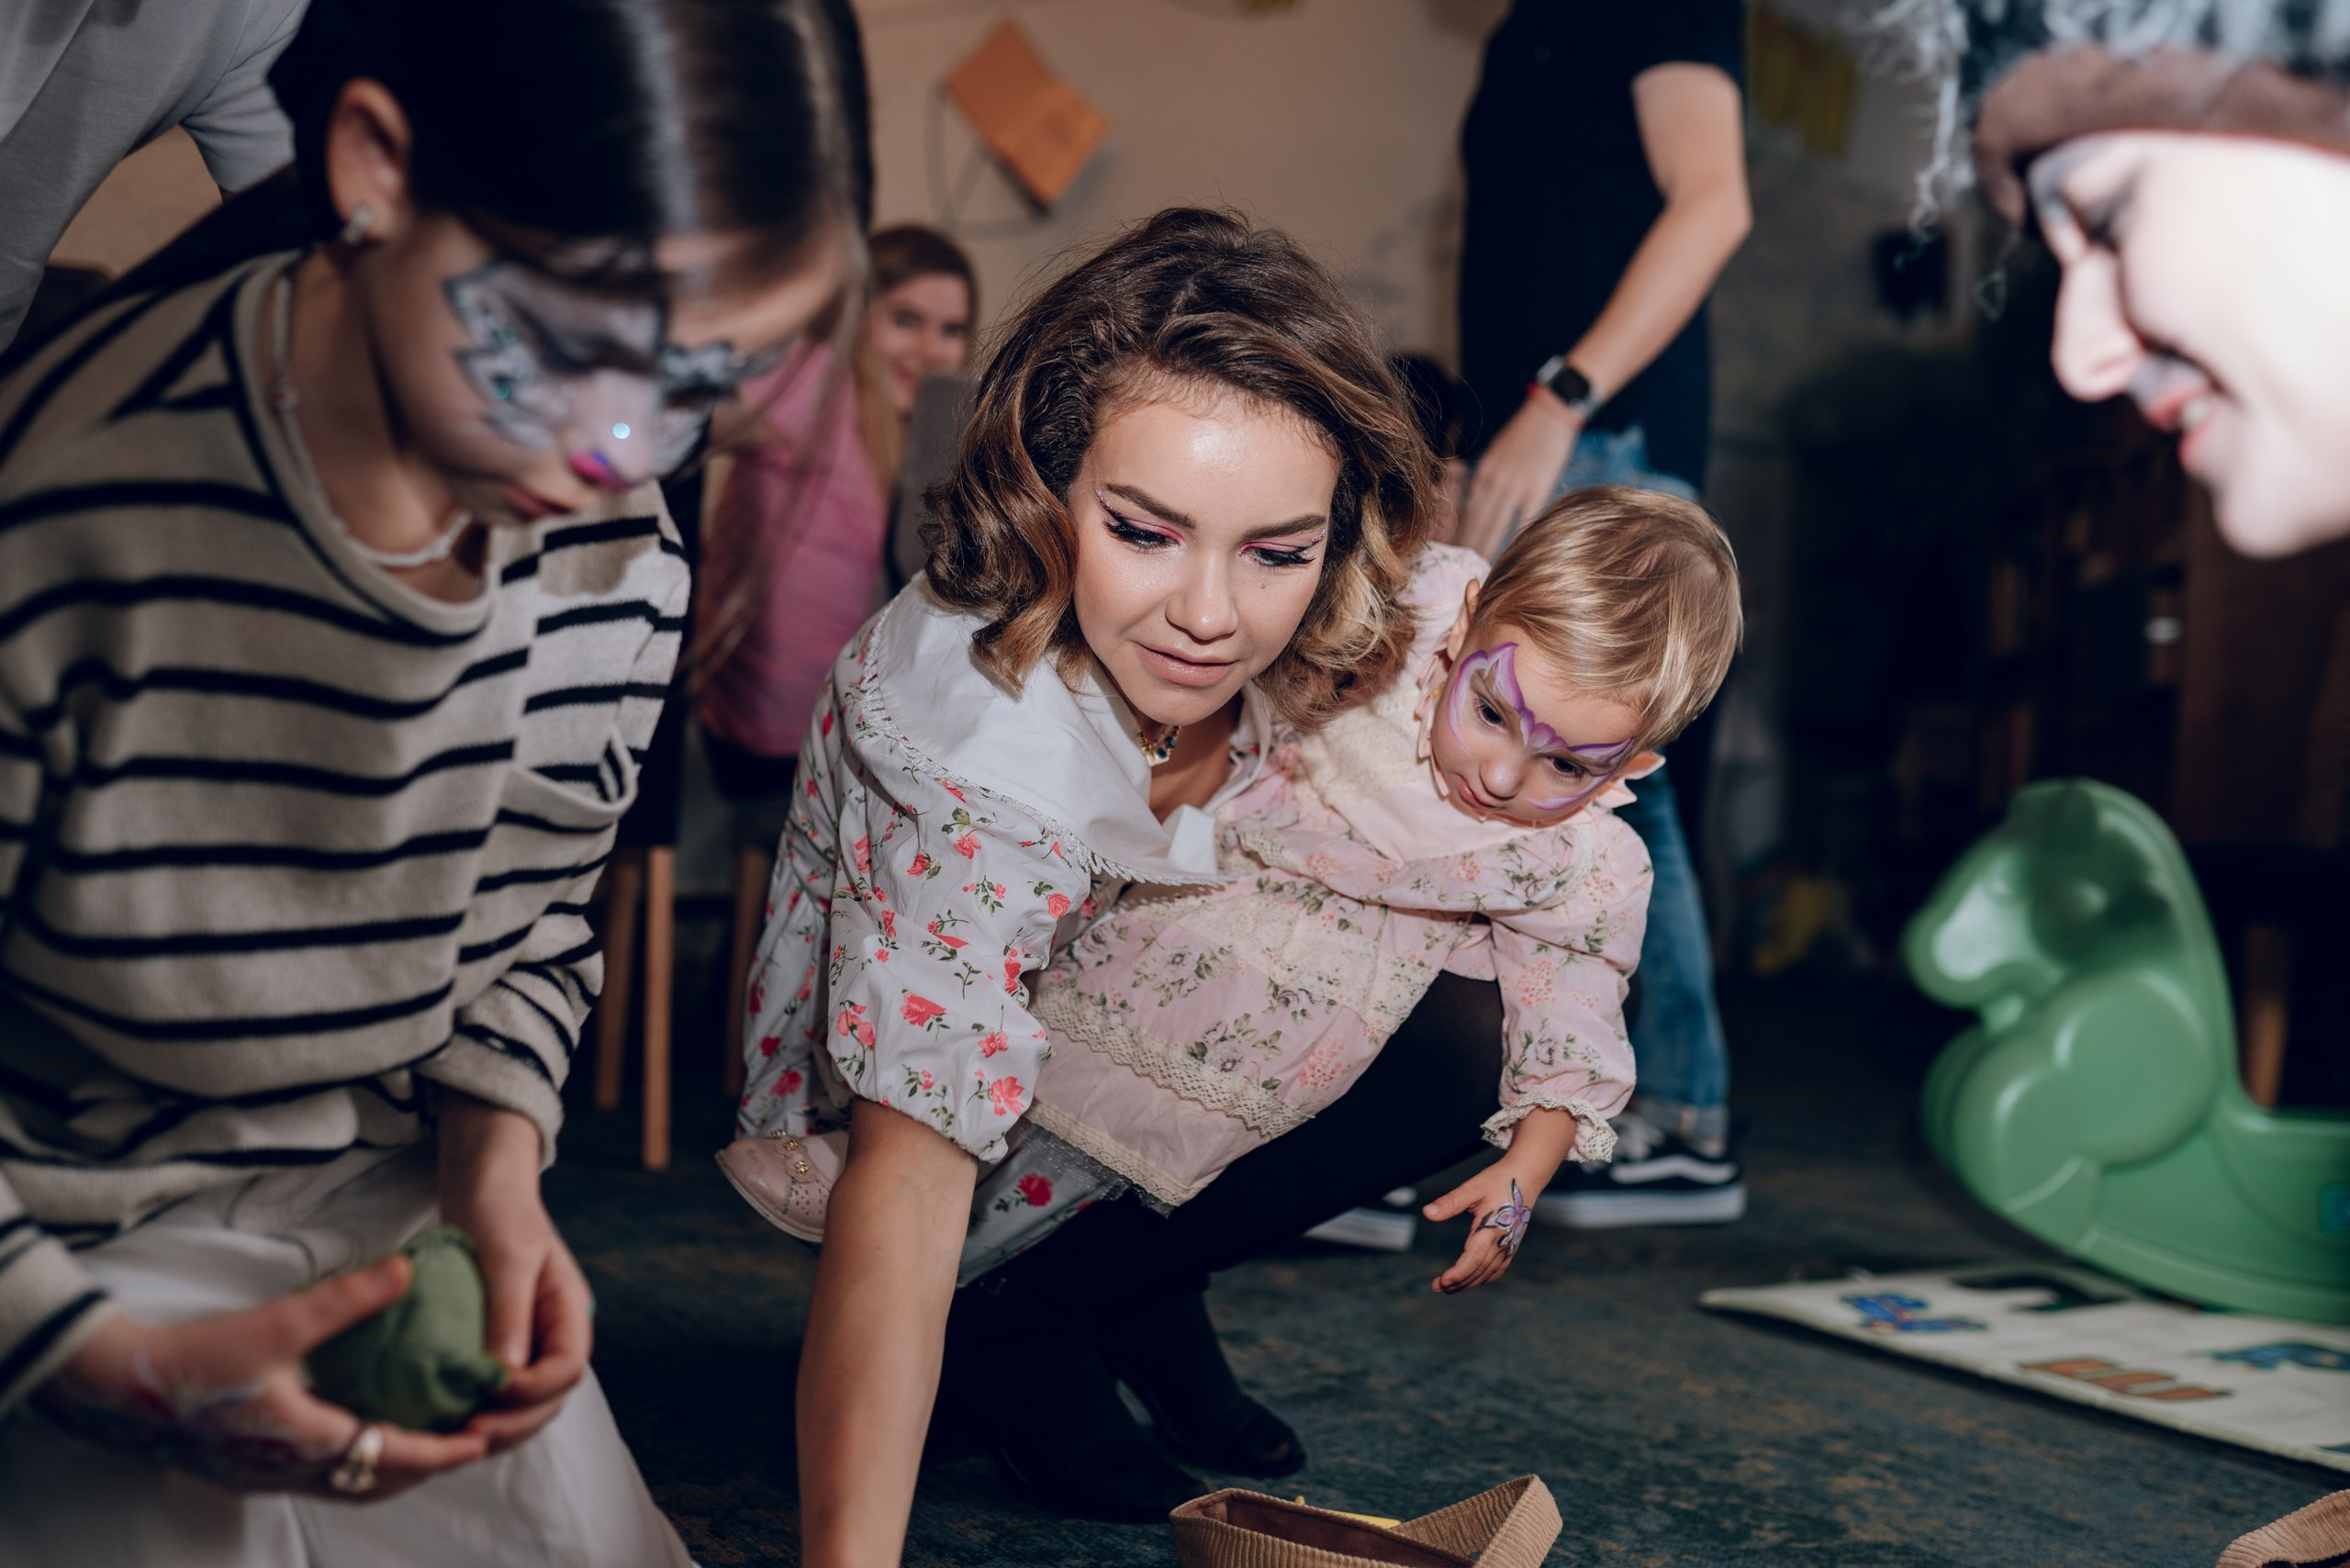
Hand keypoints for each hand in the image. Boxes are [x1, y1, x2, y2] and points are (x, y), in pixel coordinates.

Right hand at [37, 1257, 489, 1495]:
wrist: (119, 1390)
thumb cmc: (198, 1357)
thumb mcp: (281, 1322)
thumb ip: (349, 1298)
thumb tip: (408, 1268)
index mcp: (308, 1442)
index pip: (395, 1455)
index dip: (444, 1450)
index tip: (484, 1441)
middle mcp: (294, 1471)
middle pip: (379, 1482)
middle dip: (427, 1464)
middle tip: (469, 1440)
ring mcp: (269, 1478)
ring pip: (350, 1486)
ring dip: (393, 1468)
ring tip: (429, 1442)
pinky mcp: (251, 1471)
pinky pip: (322, 1479)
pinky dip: (358, 1465)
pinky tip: (364, 1435)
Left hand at [435, 1094, 591, 1452]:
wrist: (481, 1188)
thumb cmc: (500, 1212)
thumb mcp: (507, 1257)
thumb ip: (510, 1313)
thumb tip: (506, 1373)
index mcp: (570, 1312)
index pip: (566, 1369)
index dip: (532, 1391)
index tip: (489, 1390)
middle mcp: (554, 1335)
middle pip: (548, 1398)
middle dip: (512, 1422)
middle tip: (465, 1435)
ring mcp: (527, 1343)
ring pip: (523, 1404)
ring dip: (495, 1424)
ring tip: (452, 1437)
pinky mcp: (497, 1347)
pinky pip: (495, 1391)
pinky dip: (477, 1409)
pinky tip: (443, 1418)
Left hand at [1421, 1164, 1538, 1294]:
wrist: (1526, 1177)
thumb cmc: (1499, 1180)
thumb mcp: (1472, 1187)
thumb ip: (1450, 1202)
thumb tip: (1427, 1212)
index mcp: (1490, 1229)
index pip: (1473, 1259)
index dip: (1458, 1273)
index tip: (1442, 1281)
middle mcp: (1501, 1241)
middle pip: (1479, 1271)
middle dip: (1458, 1282)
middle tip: (1435, 1287)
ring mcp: (1508, 1245)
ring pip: (1488, 1273)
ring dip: (1469, 1283)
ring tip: (1448, 1288)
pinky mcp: (1511, 1245)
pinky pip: (1497, 1269)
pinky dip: (1483, 1278)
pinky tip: (1471, 1281)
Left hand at [1457, 392, 1579, 558]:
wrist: (1550, 411)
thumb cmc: (1524, 431)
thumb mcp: (1496, 452)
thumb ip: (1487, 478)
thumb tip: (1478, 503)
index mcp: (1483, 473)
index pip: (1467, 511)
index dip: (1461, 534)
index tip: (1453, 555)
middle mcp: (1494, 481)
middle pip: (1478, 522)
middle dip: (1470, 548)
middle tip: (1462, 572)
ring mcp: (1516, 486)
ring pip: (1497, 524)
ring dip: (1489, 548)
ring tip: (1482, 570)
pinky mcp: (1538, 488)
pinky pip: (1525, 518)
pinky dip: (1519, 538)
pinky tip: (1515, 555)